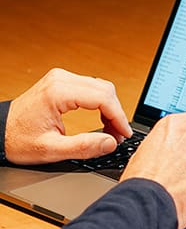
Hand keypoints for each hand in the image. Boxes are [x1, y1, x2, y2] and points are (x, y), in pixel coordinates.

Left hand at [4, 68, 132, 163]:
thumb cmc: (18, 139)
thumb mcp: (51, 150)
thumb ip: (84, 147)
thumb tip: (111, 143)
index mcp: (58, 93)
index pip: (103, 98)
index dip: (119, 117)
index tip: (124, 134)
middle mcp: (60, 80)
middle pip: (105, 90)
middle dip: (117, 113)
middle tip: (118, 135)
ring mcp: (61, 78)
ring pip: (101, 87)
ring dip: (110, 108)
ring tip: (111, 130)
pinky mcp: (61, 82)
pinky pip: (92, 88)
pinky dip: (101, 104)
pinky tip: (101, 120)